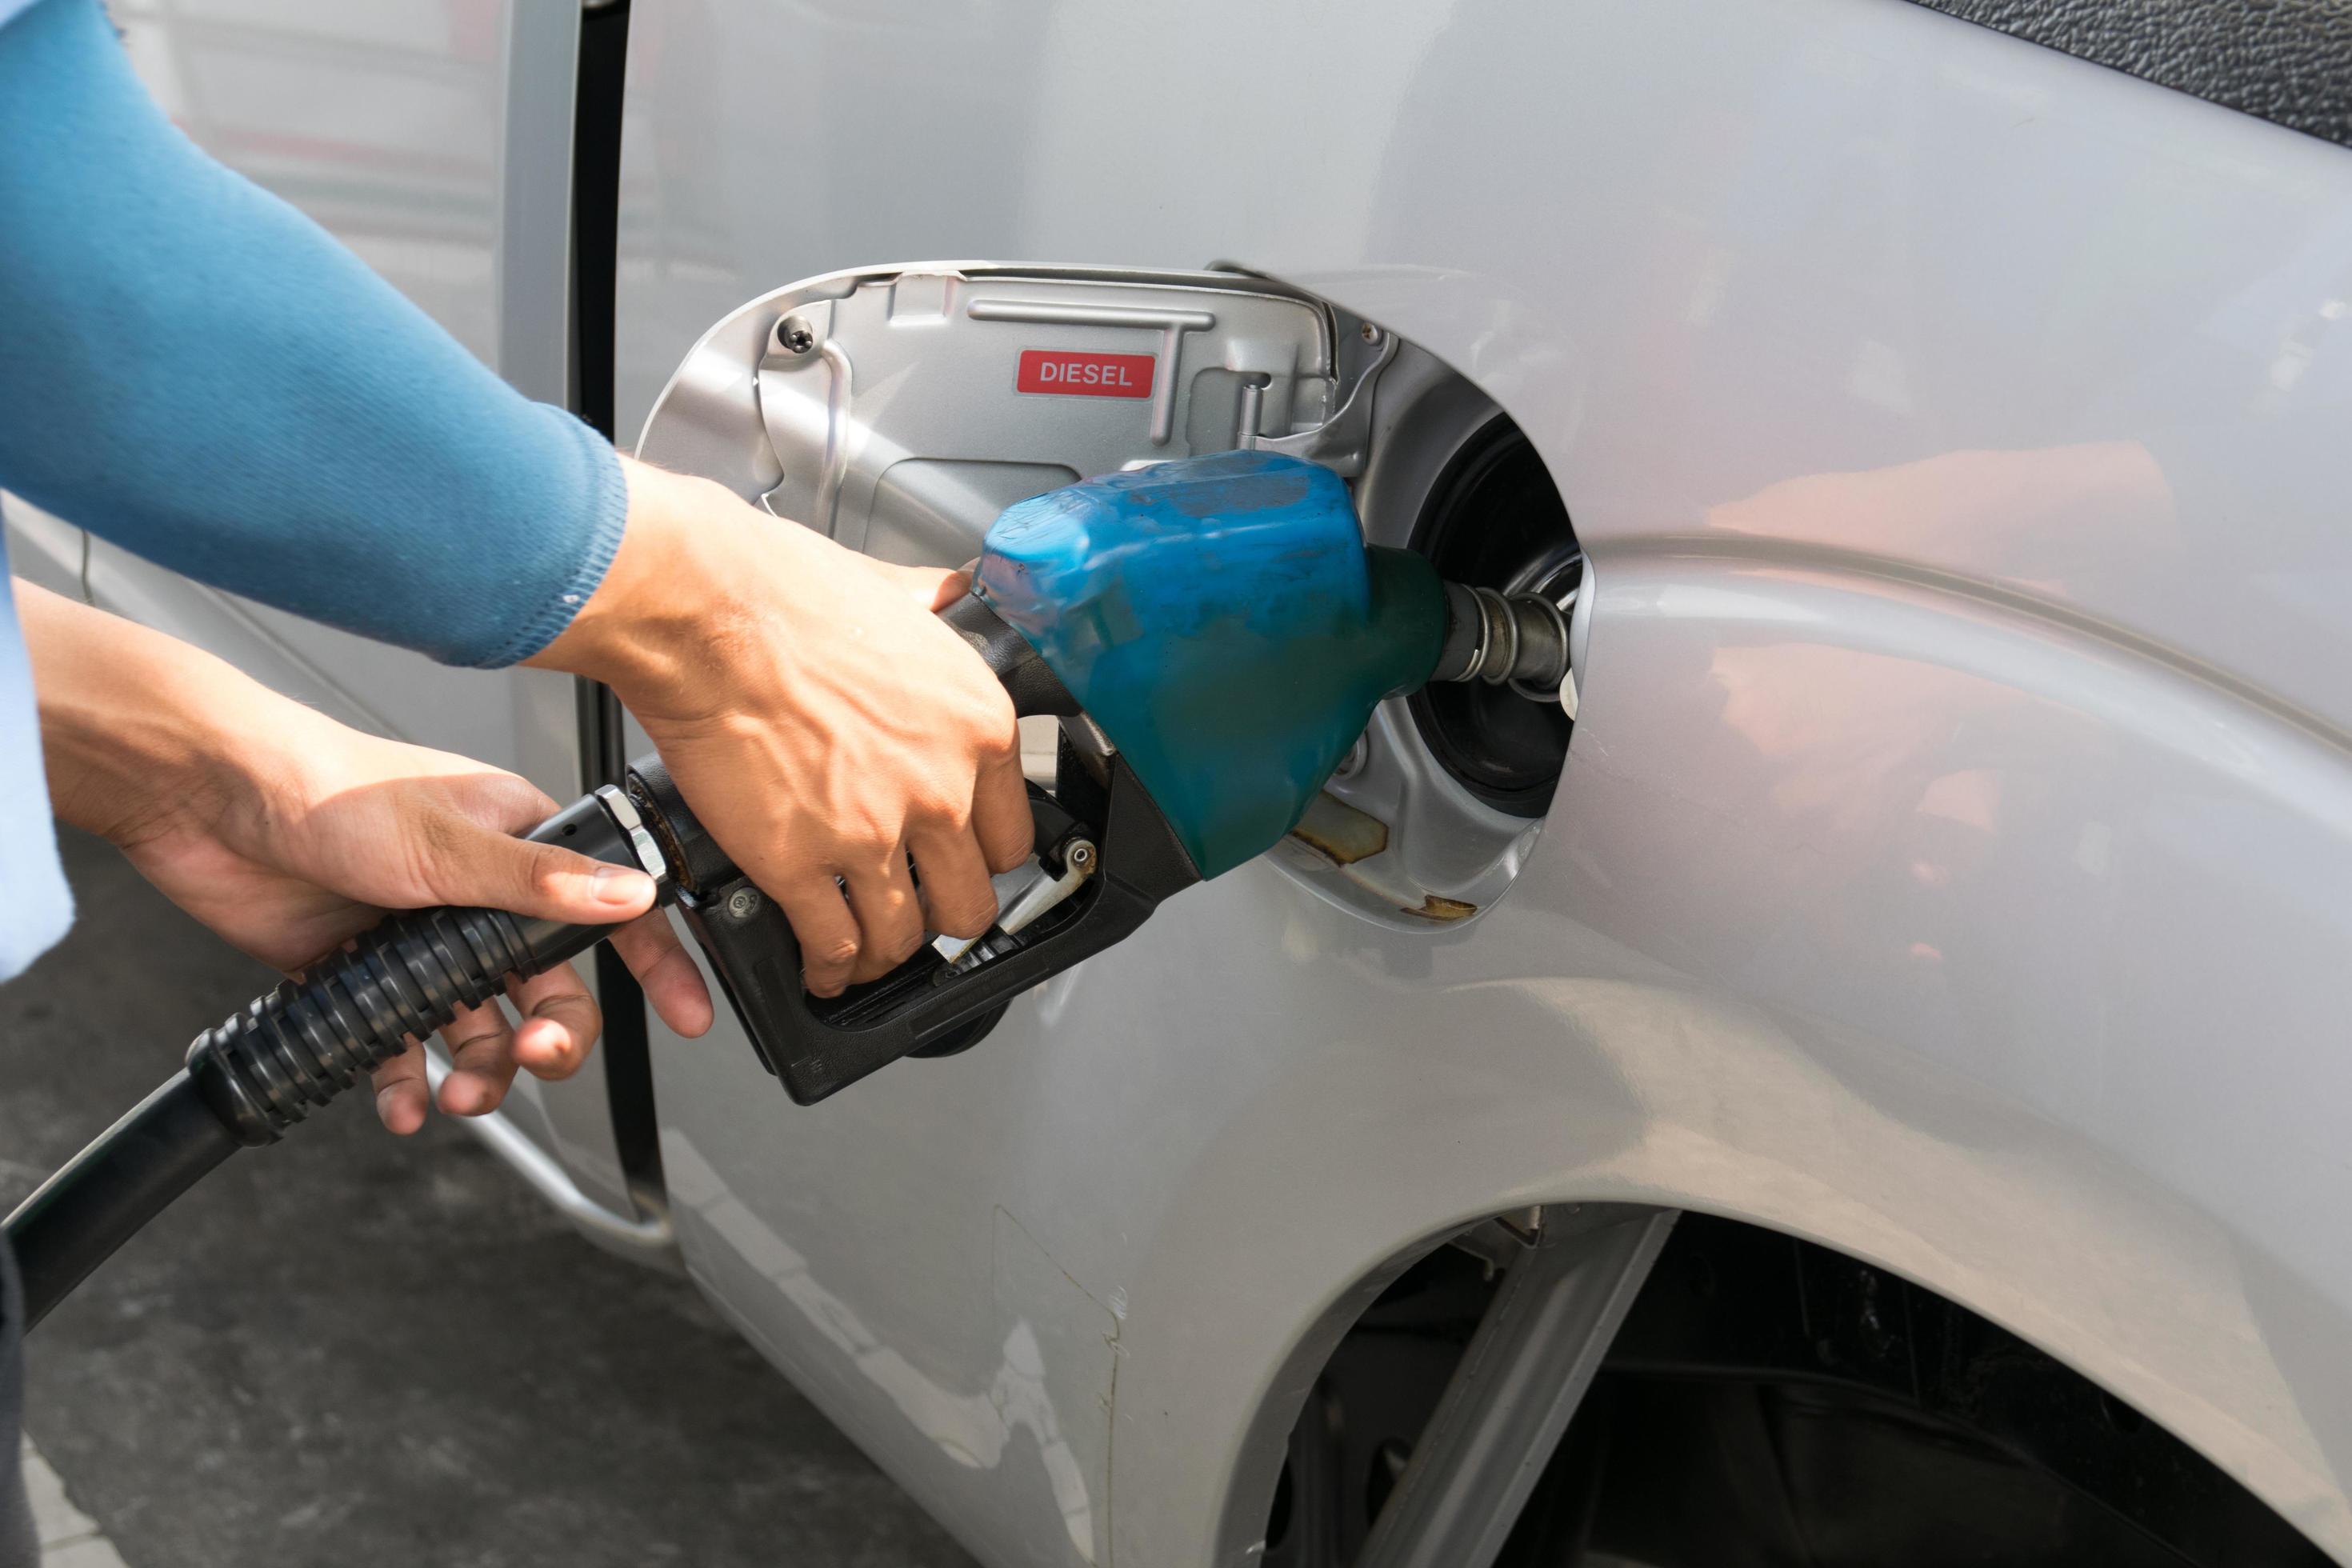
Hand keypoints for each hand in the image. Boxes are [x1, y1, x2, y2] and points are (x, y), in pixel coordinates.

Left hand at [22, 582, 713, 1132]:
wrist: (202, 801)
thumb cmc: (324, 788)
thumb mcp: (446, 841)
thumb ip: (539, 882)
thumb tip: (629, 897)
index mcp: (519, 844)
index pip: (610, 909)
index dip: (656, 963)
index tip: (689, 1016)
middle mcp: (479, 895)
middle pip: (546, 989)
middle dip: (548, 1037)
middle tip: (530, 1056)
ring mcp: (423, 938)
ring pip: (479, 1027)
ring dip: (480, 1070)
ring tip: (457, 1092)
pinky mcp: (365, 973)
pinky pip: (404, 1044)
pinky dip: (406, 1080)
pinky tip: (401, 1100)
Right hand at [533, 457, 1032, 996]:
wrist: (706, 613)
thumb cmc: (786, 593)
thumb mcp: (898, 593)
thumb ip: (934, 614)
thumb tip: (948, 600)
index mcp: (978, 726)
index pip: (1012, 834)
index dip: (982, 857)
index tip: (962, 863)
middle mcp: (940, 789)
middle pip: (969, 900)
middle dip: (942, 913)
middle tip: (917, 910)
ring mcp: (873, 835)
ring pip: (905, 936)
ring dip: (885, 951)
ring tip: (867, 952)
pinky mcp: (800, 865)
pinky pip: (832, 945)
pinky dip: (828, 969)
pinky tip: (821, 970)